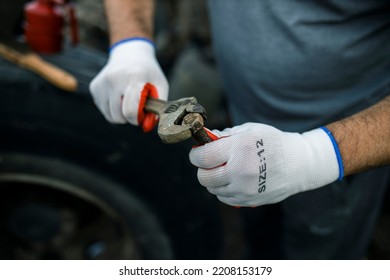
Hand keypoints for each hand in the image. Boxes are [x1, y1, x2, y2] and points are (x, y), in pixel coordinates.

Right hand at [89, 38, 167, 131]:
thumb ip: (159, 105)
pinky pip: (103, 109)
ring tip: (128, 101)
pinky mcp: (94, 87)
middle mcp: (114, 79)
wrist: (129, 53)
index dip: (137, 119)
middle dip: (129, 118)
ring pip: (110, 116)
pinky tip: (119, 96)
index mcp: (133, 78)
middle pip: (119, 116)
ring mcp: (102, 83)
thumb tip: (150, 125)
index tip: (142, 115)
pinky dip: (112, 108)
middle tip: (137, 108)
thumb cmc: (148, 72)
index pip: (130, 111)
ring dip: (121, 114)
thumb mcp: (160, 84)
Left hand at [189, 123, 341, 206]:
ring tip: (225, 169)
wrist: (300, 164)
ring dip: (214, 179)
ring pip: (212, 189)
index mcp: (238, 149)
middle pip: (203, 177)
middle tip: (211, 162)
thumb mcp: (250, 130)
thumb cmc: (274, 142)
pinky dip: (224, 189)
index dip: (195, 155)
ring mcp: (244, 189)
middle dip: (202, 168)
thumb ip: (226, 135)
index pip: (202, 157)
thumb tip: (206, 138)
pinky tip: (234, 179)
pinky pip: (224, 198)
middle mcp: (239, 171)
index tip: (198, 152)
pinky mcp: (249, 201)